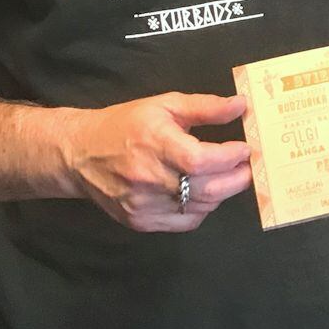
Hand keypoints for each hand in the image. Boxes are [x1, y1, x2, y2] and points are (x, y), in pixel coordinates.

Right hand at [61, 93, 250, 232]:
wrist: (79, 155)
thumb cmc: (126, 125)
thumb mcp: (165, 105)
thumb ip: (205, 107)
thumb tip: (241, 105)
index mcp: (154, 144)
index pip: (200, 160)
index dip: (229, 157)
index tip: (246, 148)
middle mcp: (148, 178)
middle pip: (206, 189)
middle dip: (236, 179)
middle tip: (248, 167)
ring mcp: (143, 204)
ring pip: (199, 207)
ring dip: (222, 193)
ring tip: (229, 177)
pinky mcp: (140, 221)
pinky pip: (185, 222)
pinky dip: (202, 208)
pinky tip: (204, 193)